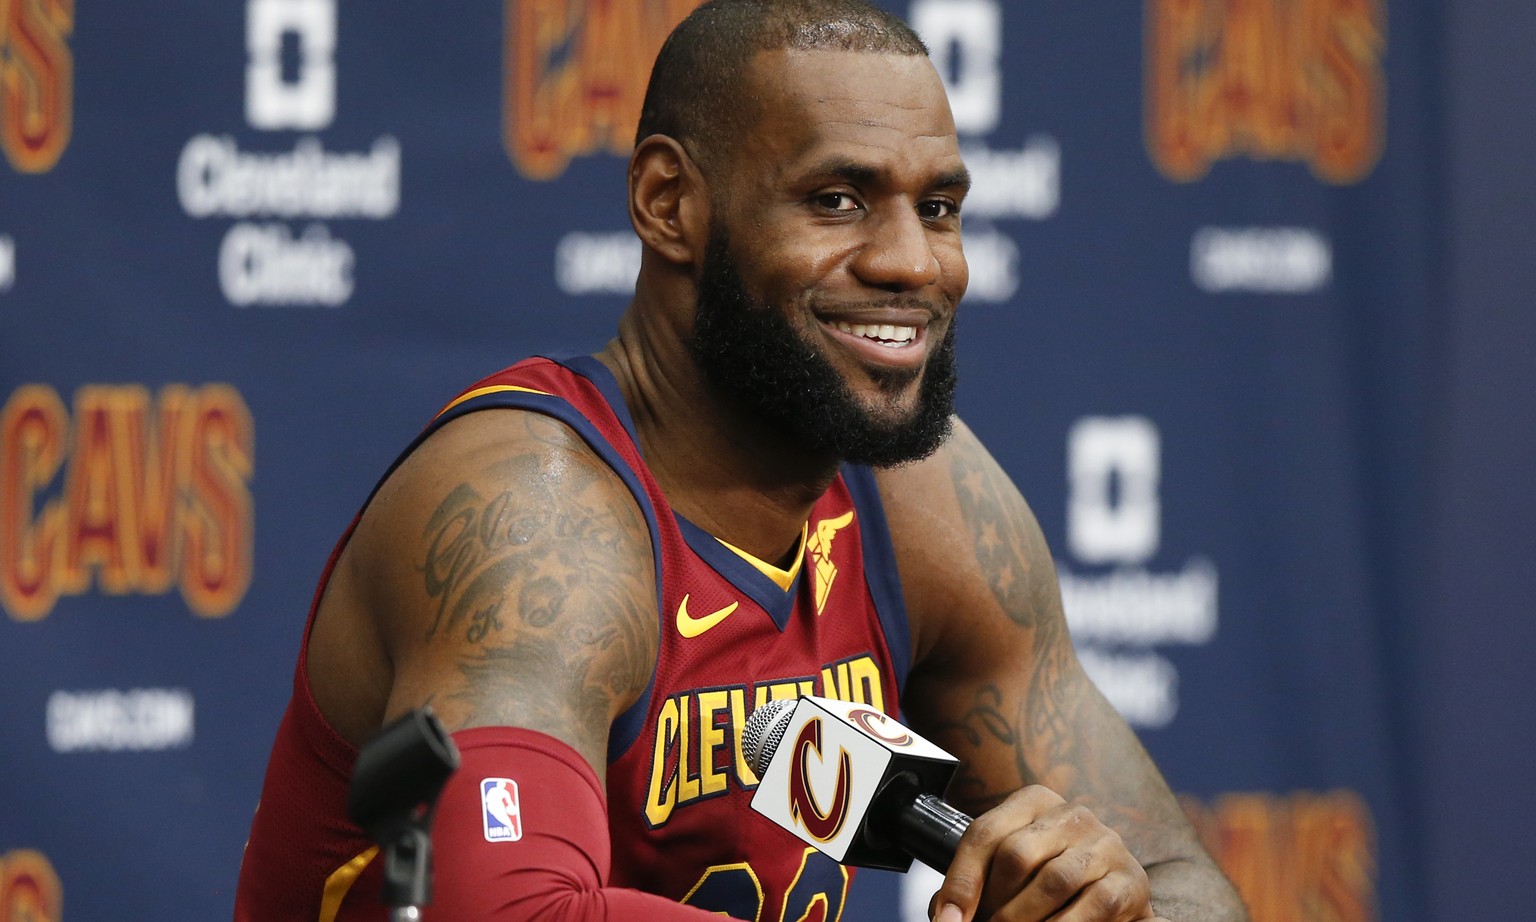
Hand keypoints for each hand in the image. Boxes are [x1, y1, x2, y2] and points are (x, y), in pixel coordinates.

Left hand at [928, 785, 1161, 921]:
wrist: (1112, 897)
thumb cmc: (1048, 883)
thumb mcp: (1010, 874)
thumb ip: (974, 886)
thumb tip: (945, 916)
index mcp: (1033, 802)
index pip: (984, 833)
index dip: (960, 881)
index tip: (948, 919)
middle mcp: (1072, 814)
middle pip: (1016, 854)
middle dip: (994, 903)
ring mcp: (1106, 843)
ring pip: (1053, 881)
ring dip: (1025, 919)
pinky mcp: (1130, 879)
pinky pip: (1093, 906)